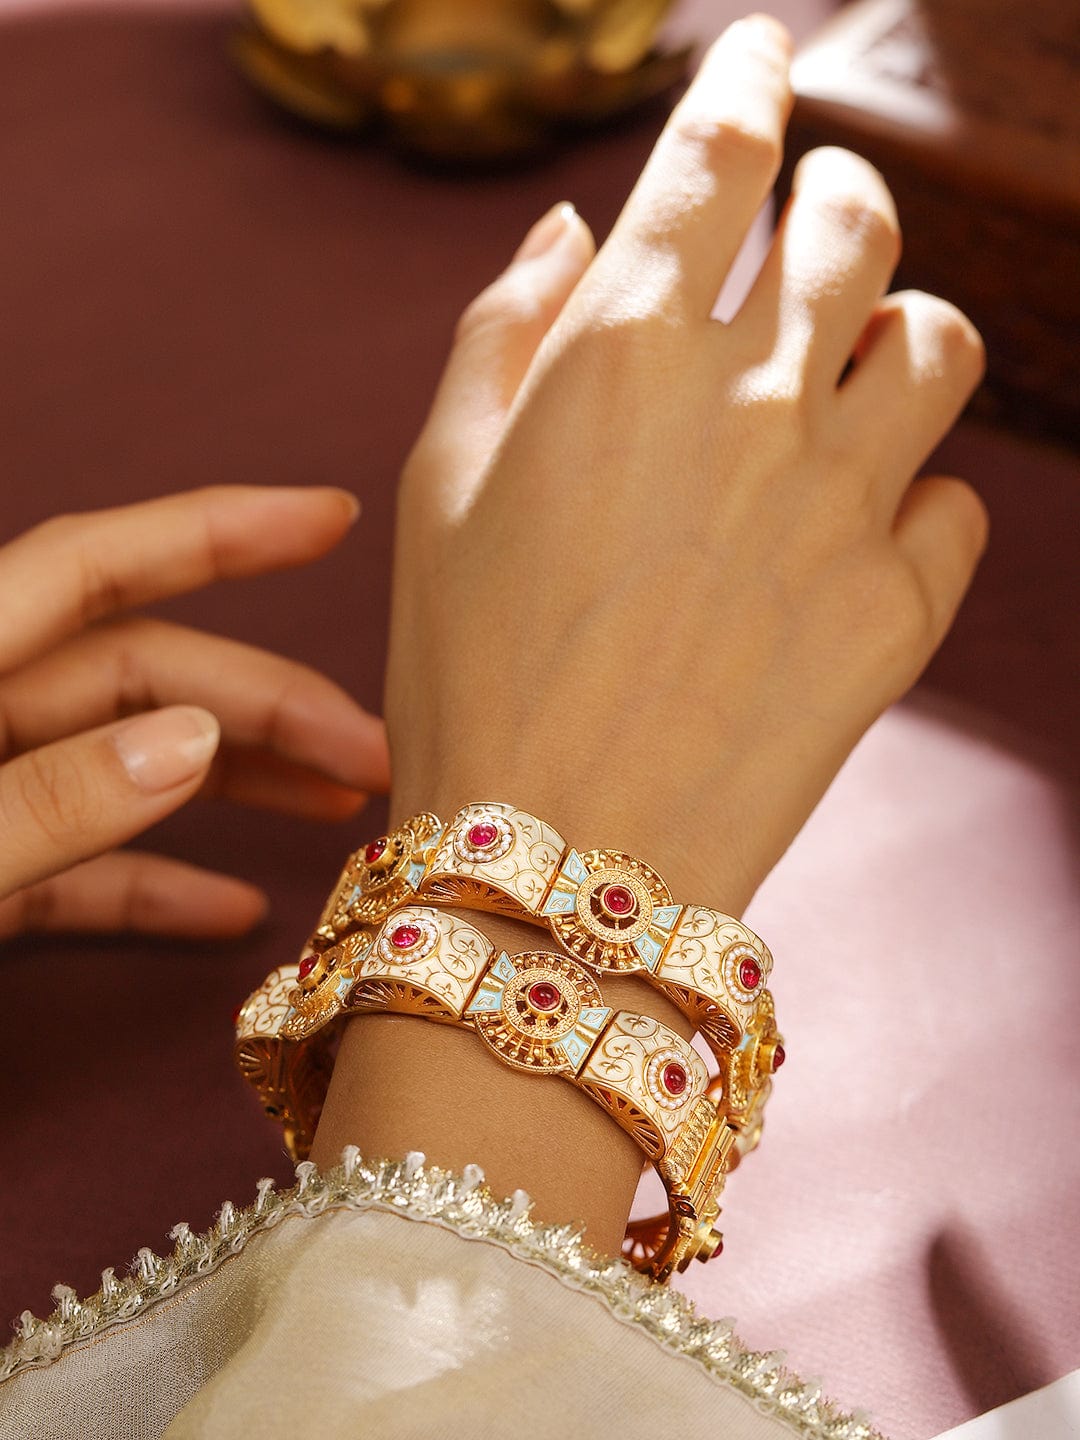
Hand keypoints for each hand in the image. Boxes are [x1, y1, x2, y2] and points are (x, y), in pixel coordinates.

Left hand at [0, 485, 388, 940]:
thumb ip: (49, 800)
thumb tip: (194, 738)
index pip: (93, 566)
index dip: (217, 531)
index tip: (331, 517)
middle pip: (140, 675)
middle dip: (266, 703)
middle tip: (377, 751)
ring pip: (125, 763)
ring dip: (235, 782)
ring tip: (342, 807)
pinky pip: (80, 866)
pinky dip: (156, 883)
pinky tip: (232, 910)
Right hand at [384, 13, 986, 914]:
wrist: (552, 861)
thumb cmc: (466, 670)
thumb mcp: (441, 481)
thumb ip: (509, 326)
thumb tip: (583, 226)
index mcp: (626, 348)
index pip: (722, 147)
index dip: (747, 76)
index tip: (760, 53)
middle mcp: (752, 401)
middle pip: (855, 218)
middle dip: (837, 189)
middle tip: (815, 209)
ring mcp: (842, 505)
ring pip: (941, 341)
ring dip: (900, 327)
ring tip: (859, 361)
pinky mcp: (901, 610)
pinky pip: (956, 505)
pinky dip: (917, 497)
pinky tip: (857, 530)